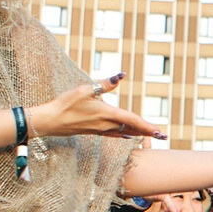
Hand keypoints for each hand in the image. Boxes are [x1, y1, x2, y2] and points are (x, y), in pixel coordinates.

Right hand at [29, 76, 165, 140]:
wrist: (49, 121)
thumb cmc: (65, 104)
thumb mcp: (85, 90)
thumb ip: (104, 84)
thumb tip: (121, 76)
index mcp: (106, 113)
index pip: (132, 120)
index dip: (147, 125)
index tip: (159, 130)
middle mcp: (106, 124)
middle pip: (132, 128)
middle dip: (148, 131)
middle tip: (163, 135)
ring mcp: (99, 129)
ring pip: (124, 131)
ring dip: (138, 133)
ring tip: (150, 135)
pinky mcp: (93, 131)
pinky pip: (114, 133)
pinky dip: (124, 133)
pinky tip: (127, 135)